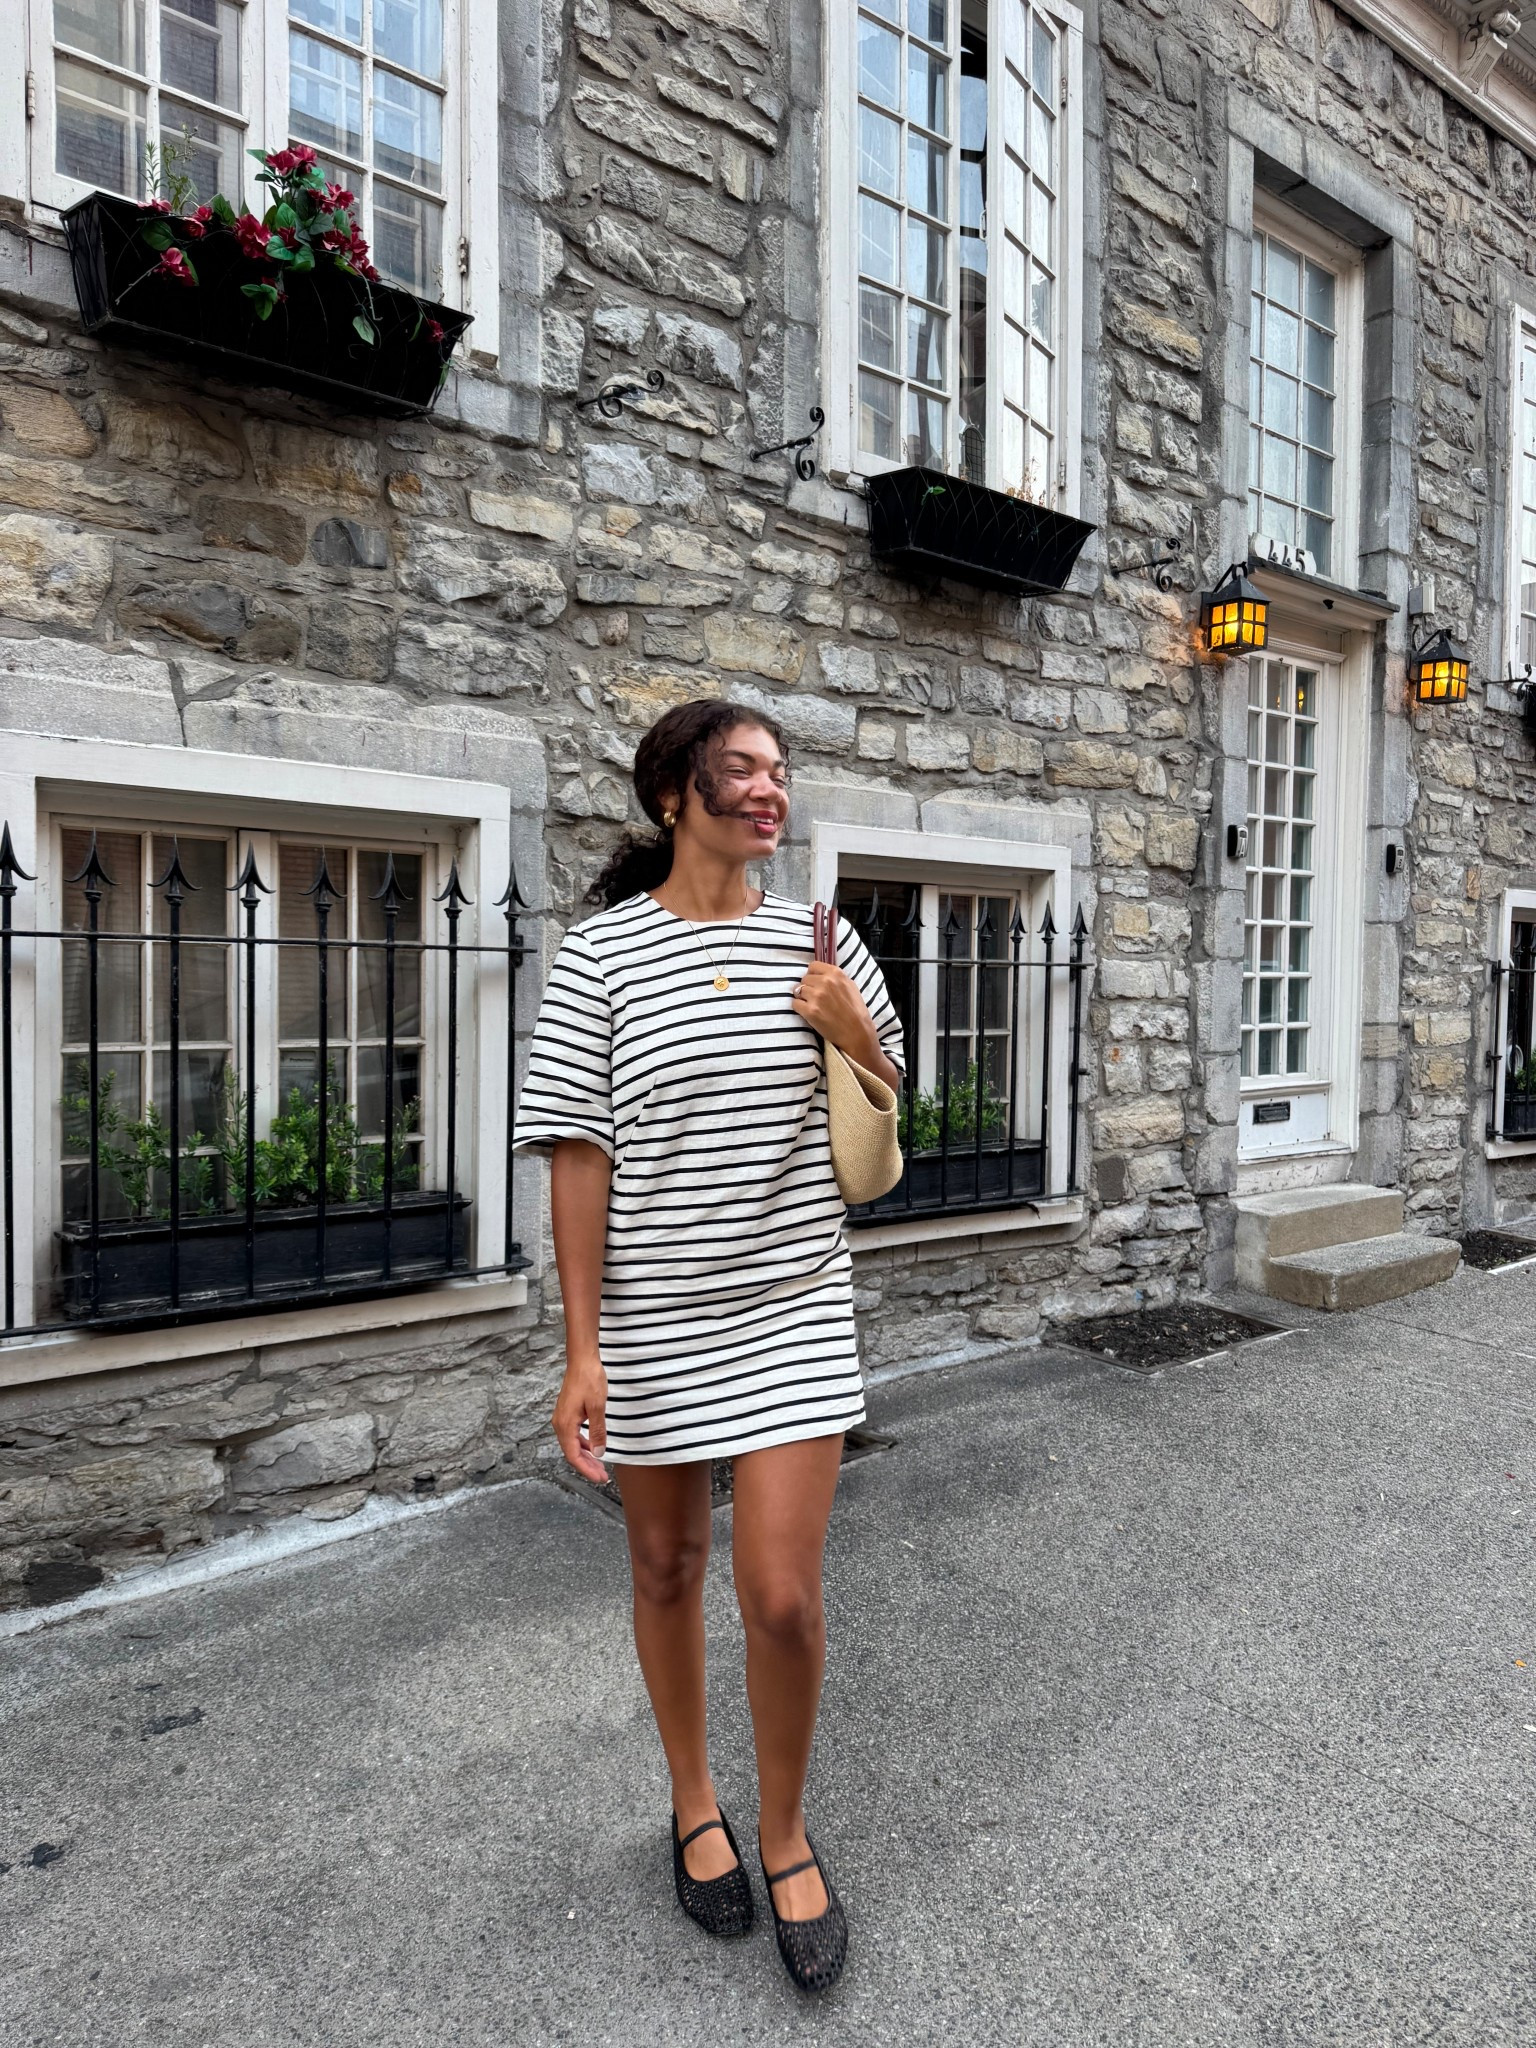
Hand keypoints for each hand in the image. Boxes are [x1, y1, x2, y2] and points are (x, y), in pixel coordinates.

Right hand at [552, 1354, 608, 1483]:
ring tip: (600, 1466)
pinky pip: (574, 1435)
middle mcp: (560, 1424)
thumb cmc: (589, 1379)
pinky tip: (594, 1447)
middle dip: (587, 1466)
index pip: (573, 1456)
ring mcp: (562, 1419)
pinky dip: (584, 1444)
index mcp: (565, 1425)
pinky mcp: (567, 1414)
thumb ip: (597, 1431)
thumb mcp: (598, 1407)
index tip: (599, 1478)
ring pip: (573, 1445)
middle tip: (602, 1477)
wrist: (582, 1360)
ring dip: (586, 1456)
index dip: (586, 1470)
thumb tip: (599, 1453)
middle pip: (572, 1453)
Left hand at [792, 961, 880, 1063]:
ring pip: (797, 991)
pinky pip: (795, 1003)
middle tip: (816, 998)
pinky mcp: (810, 1011)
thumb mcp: (850, 986)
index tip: (815, 983)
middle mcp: (825, 982)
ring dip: (803, 998)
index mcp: (836, 973)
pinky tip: (809, 1013)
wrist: (857, 1033)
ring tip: (813, 1006)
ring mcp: (817, 996)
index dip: (812, 975)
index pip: (813, 966)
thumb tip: (821, 974)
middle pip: (804, 979)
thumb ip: (835, 978)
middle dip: (808, 987)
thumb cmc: (856, 1011)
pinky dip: (799, 1008)